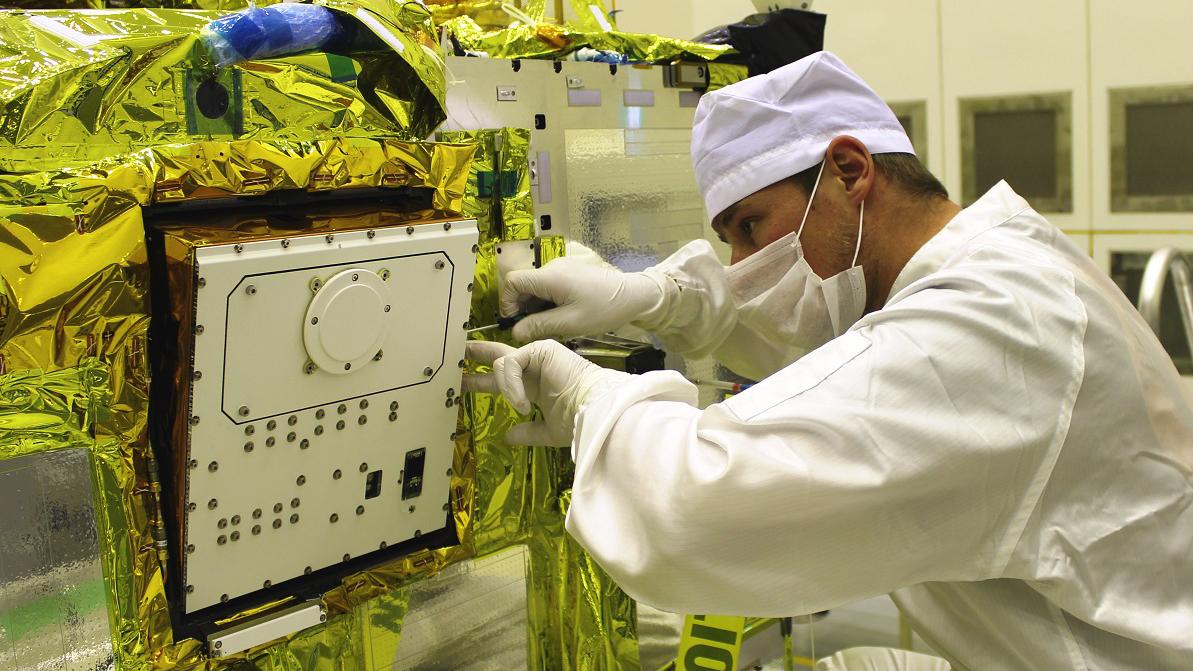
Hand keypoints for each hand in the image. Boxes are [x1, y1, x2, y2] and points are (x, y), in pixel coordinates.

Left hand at [463, 340, 629, 445]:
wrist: (595, 412)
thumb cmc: (580, 421)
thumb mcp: (548, 431)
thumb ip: (528, 432)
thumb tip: (508, 438)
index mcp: (534, 386)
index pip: (502, 379)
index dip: (481, 380)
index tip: (463, 383)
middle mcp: (534, 369)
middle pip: (496, 355)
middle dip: (474, 354)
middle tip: (455, 352)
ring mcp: (538, 356)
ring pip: (502, 364)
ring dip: (507, 388)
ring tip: (523, 406)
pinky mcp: (541, 349)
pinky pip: (511, 364)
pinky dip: (512, 384)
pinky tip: (524, 400)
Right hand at [501, 257, 669, 341]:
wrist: (635, 295)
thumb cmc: (605, 309)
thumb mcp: (570, 323)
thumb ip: (539, 326)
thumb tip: (515, 332)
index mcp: (550, 277)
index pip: (512, 281)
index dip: (507, 302)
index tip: (515, 322)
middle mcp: (552, 267)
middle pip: (523, 285)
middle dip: (522, 307)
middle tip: (533, 329)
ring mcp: (562, 268)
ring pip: (536, 287)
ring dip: (535, 306)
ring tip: (550, 324)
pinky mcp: (570, 272)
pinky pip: (548, 286)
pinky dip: (547, 301)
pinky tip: (560, 316)